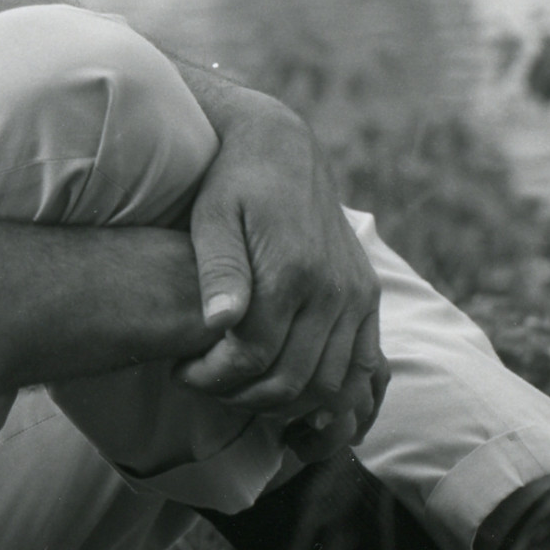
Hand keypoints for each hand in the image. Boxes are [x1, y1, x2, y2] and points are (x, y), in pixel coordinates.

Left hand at [168, 73, 387, 440]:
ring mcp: (358, 295)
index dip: (213, 377)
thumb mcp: (211, 216)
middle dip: (239, 394)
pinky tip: (290, 392)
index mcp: (292, 269)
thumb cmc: (232, 182)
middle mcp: (334, 288)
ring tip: (236, 385)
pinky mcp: (369, 296)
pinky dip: (330, 393)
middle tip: (202, 383)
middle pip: (291, 379)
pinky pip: (361, 366)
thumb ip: (219, 269)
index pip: (254, 357)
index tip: (180, 371)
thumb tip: (220, 322)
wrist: (281, 148)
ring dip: (281, 401)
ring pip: (328, 385)